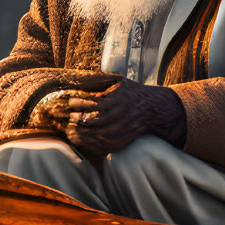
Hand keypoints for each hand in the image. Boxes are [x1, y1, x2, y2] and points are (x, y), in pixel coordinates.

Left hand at [55, 81, 185, 155]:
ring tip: (72, 129)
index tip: (71, 102)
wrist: (154, 108)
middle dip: (79, 119)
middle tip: (70, 117)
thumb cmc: (132, 92)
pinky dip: (93, 144)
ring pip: (99, 134)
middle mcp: (120, 114)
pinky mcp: (125, 139)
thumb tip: (77, 80)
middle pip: (94, 119)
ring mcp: (123, 128)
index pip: (93, 101)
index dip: (80, 103)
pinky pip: (106, 145)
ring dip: (83, 133)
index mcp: (117, 98)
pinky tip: (84, 140)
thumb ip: (97, 79)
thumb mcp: (117, 80)